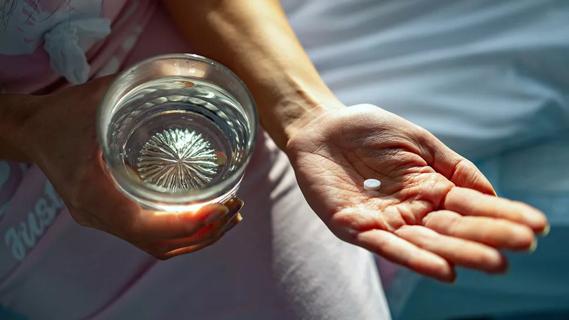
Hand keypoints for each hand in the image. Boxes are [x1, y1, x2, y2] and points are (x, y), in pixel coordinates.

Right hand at [22, 77, 243, 258]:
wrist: (32, 132)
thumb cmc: (63, 114)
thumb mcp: (101, 95)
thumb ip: (143, 87)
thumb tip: (191, 79)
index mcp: (91, 191)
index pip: (141, 226)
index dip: (185, 225)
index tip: (219, 209)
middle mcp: (98, 214)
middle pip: (159, 245)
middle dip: (203, 234)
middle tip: (234, 210)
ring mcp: (103, 220)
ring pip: (157, 247)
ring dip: (197, 238)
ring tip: (229, 217)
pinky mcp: (111, 217)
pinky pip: (151, 238)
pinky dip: (182, 233)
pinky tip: (204, 216)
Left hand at [286, 104, 547, 281]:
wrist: (323, 126)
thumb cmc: (369, 131)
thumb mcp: (419, 144)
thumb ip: (452, 167)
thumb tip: (490, 195)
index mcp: (426, 192)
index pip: (467, 210)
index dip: (498, 217)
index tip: (534, 226)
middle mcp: (408, 213)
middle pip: (449, 232)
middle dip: (484, 240)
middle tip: (521, 248)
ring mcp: (381, 222)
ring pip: (423, 245)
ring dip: (457, 255)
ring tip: (492, 263)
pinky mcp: (352, 225)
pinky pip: (385, 245)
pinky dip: (413, 258)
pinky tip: (443, 270)